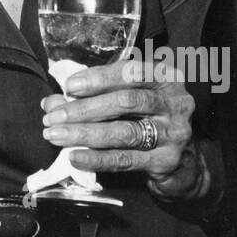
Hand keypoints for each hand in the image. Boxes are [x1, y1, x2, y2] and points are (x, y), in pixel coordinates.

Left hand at [40, 54, 207, 201]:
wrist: (183, 164)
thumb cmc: (148, 120)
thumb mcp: (127, 100)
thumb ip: (94, 96)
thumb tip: (52, 102)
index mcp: (165, 78)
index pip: (130, 72)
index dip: (98, 78)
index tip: (69, 86)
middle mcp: (175, 102)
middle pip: (125, 101)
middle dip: (84, 108)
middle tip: (53, 116)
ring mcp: (173, 133)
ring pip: (124, 131)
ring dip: (84, 133)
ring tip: (55, 135)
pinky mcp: (167, 161)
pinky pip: (125, 159)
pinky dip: (97, 158)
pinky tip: (75, 156)